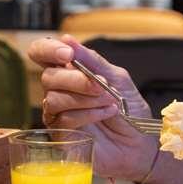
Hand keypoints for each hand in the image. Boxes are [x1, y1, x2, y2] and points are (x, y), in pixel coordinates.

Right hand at [28, 35, 156, 180]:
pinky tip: (105, 114)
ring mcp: (57, 113)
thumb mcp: (117, 78)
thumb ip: (93, 61)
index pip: (42, 53)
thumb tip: (68, 40)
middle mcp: (59, 90)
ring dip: (85, 99)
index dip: (48, 49)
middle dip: (76, 80)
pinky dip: (89, 114)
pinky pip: (64, 119)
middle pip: (48, 76)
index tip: (68, 54)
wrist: (140, 143)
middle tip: (101, 86)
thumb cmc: (129, 111)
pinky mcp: (61, 135)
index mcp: (69, 71)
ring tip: (109, 102)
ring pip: (53, 98)